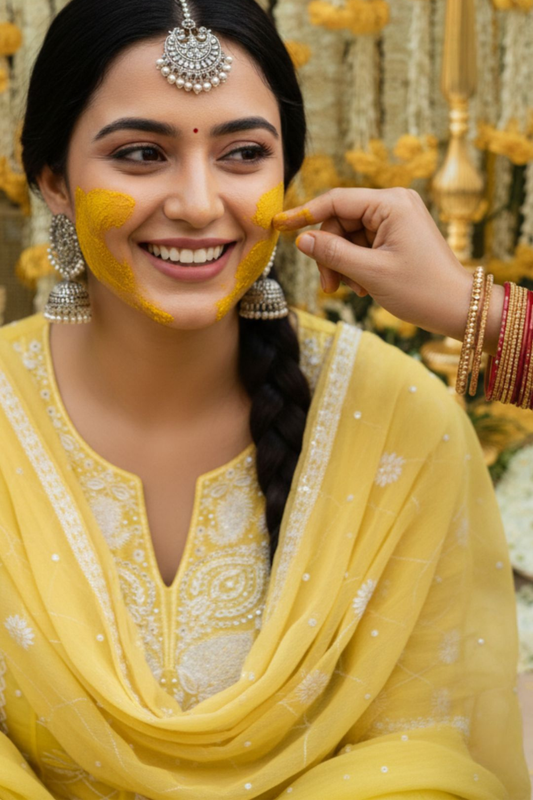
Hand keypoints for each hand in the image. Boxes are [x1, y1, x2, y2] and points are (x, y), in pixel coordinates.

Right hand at [273, 187, 500, 344]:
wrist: (458, 308)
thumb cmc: (421, 290)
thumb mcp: (370, 273)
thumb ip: (333, 253)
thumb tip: (302, 240)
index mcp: (391, 203)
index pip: (336, 201)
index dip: (304, 214)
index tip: (278, 224)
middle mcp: (394, 203)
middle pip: (340, 221)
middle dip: (330, 254)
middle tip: (330, 287)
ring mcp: (397, 219)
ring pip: (349, 236)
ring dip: (343, 264)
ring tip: (355, 290)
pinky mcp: (398, 234)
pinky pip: (363, 244)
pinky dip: (357, 265)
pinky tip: (365, 286)